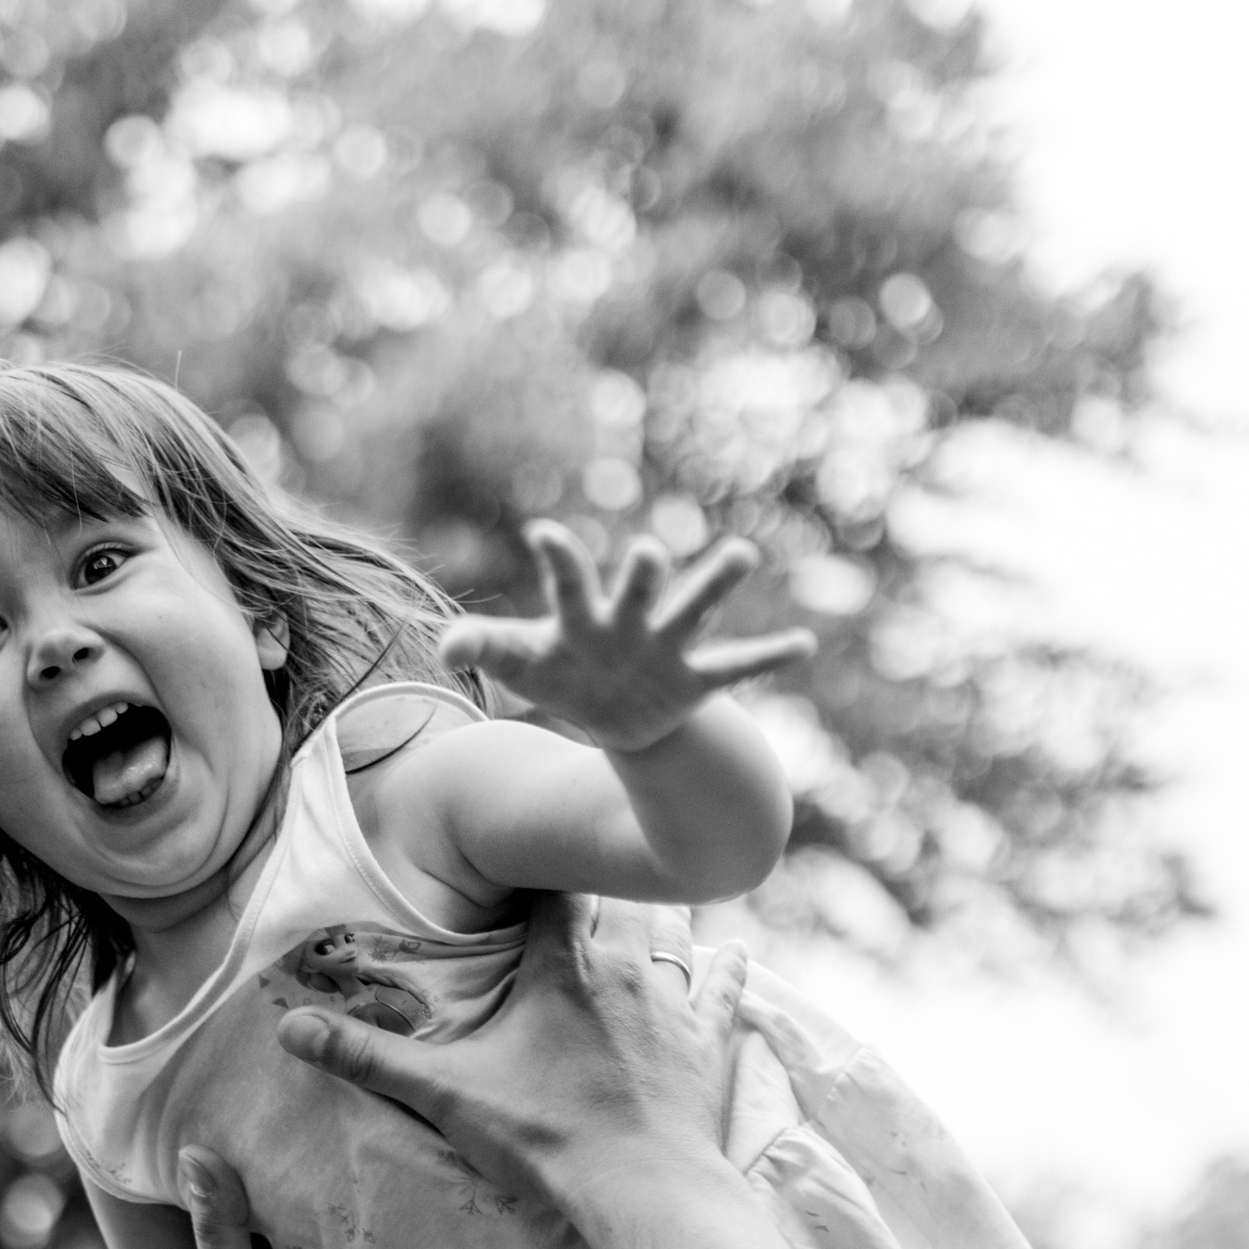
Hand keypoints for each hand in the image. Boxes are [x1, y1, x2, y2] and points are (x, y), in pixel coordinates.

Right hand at [270, 894, 735, 1222]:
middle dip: (601, 878)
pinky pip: (724, 990)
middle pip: (616, 896)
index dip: (540, 865)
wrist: (643, 1189)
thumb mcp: (446, 1095)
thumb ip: (368, 1058)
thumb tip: (287, 1028)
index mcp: (558, 966)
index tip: (531, 847)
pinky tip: (730, 957)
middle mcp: (621, 966)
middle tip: (591, 857)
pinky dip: (724, 969)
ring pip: (673, 929)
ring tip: (650, 895)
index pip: (551, 888)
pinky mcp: (708, 1043)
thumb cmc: (546, 1137)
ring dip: (660, 911)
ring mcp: (671, 1002)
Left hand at [439, 522, 811, 752]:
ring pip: (694, 612)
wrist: (612, 714)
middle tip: (646, 552)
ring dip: (715, 587)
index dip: (558, 560)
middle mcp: (628, 622)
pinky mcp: (694, 680)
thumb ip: (486, 648)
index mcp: (582, 619)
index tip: (542, 533)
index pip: (568, 583)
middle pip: (637, 591)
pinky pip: (736, 668)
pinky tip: (804, 644)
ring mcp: (665, 648)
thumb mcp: (521, 667)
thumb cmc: (562, 674)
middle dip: (642, 575)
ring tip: (743, 554)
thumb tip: (444, 649)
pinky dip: (769, 657)